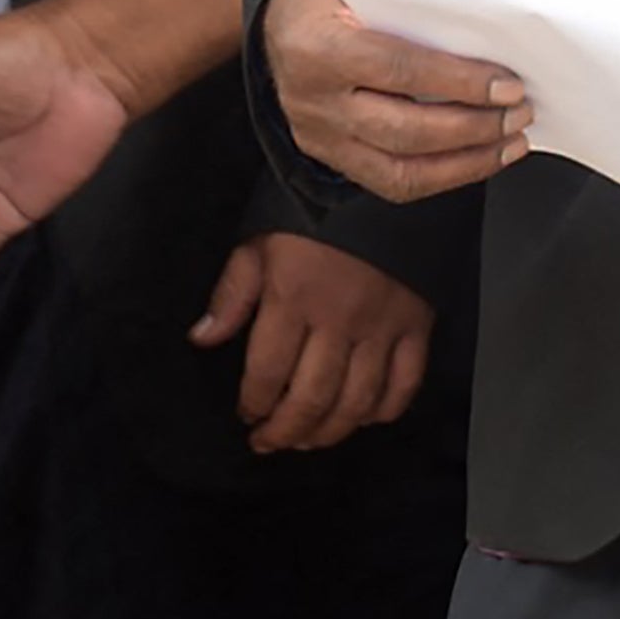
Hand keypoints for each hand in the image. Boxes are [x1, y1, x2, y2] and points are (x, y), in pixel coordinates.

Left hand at [192, 229, 436, 452]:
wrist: (381, 177)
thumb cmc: (312, 208)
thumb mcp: (259, 241)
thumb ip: (232, 294)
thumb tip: (201, 339)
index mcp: (294, 298)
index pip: (268, 373)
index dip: (254, 405)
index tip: (246, 416)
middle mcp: (339, 321)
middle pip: (312, 398)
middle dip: (286, 431)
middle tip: (270, 441)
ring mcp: (383, 326)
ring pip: (357, 401)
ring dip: (330, 432)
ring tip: (309, 439)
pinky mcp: (418, 324)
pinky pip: (405, 384)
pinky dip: (385, 411)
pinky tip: (364, 417)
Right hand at [260, 0, 529, 202]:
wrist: (279, 21)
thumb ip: (416, 7)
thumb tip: (491, 34)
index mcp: (319, 47)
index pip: (399, 70)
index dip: (459, 81)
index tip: (508, 85)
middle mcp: (314, 101)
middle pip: (403, 129)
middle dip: (472, 127)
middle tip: (518, 113)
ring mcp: (319, 137)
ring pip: (400, 170)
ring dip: (466, 161)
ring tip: (510, 142)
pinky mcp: (330, 159)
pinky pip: (391, 183)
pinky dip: (442, 176)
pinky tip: (477, 160)